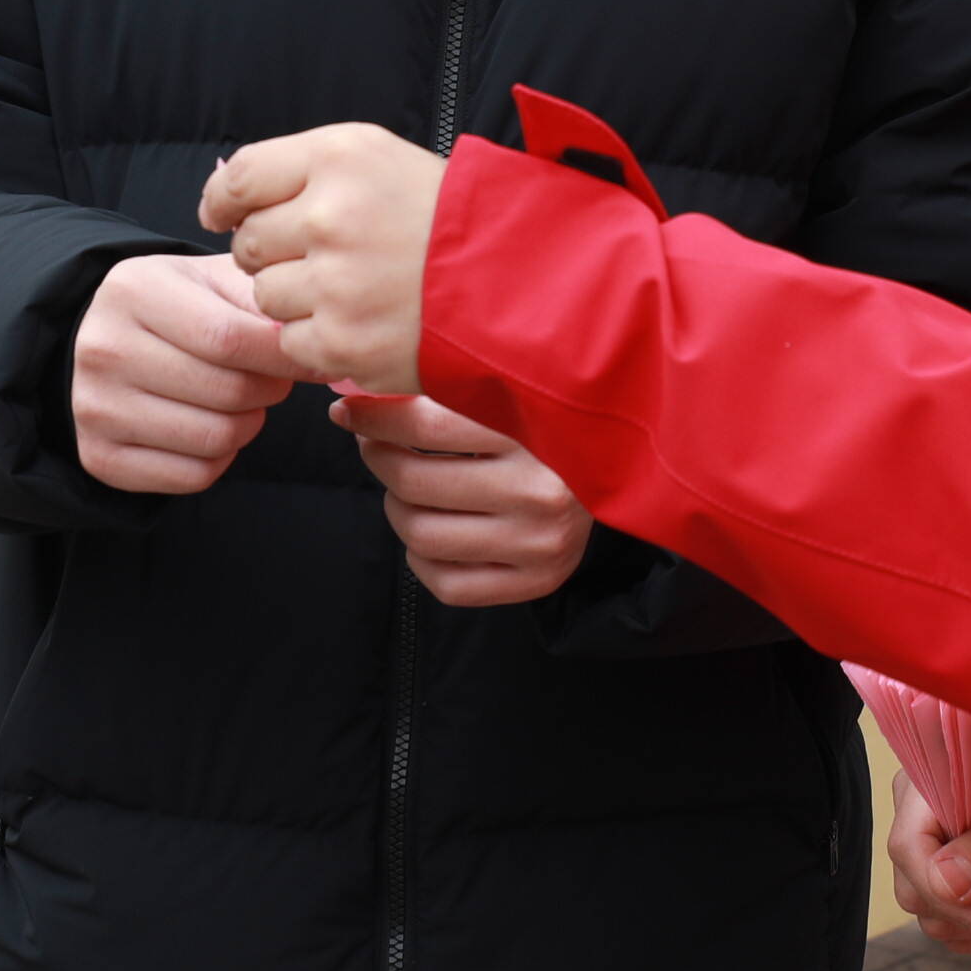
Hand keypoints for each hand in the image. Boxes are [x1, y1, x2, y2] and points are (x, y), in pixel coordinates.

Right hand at [72, 253, 300, 495]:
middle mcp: (104, 348)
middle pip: (227, 392)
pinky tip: (212, 426)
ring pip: (215, 439)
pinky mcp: (98, 455)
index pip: (230, 338)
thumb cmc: (180, 305)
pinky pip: (193, 477)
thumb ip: (263, 306)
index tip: (311, 363)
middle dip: (269, 391)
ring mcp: (94, 406)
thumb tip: (316, 353)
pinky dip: (220, 458)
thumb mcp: (215, 281)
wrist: (110, 338)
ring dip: (247, 425)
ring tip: (243, 402)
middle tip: (273, 381)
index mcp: (134, 290)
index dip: (284, 358)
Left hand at [199, 124, 444, 393]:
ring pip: (265, 294)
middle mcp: (330, 215)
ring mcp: (335, 283)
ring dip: (295, 298)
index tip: (221, 214)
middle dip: (272, 253)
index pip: (240, 177)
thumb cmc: (451, 219)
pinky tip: (361, 322)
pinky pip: (290, 342)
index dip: (223, 201)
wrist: (521, 283)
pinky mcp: (342, 342)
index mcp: (339, 158)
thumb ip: (308, 172)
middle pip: (248, 242)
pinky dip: (316, 339)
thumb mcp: (383, 161)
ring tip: (353, 290)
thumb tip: (226, 200)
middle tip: (323, 257)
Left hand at [329, 390, 591, 606]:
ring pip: (420, 533)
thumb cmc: (550, 427)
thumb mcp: (515, 395)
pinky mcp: (537, 582)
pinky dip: (420, 558)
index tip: (346, 411)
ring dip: (395, 506)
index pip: (424, 423)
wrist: (624, 474)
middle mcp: (539, 490)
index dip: (371, 417)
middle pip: (413, 480)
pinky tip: (431, 530)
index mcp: (534, 431)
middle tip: (374, 445)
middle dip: (378, 458)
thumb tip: (362, 390)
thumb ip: (455, 388)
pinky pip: (446, 583)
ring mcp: (538, 543)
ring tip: (405, 487)